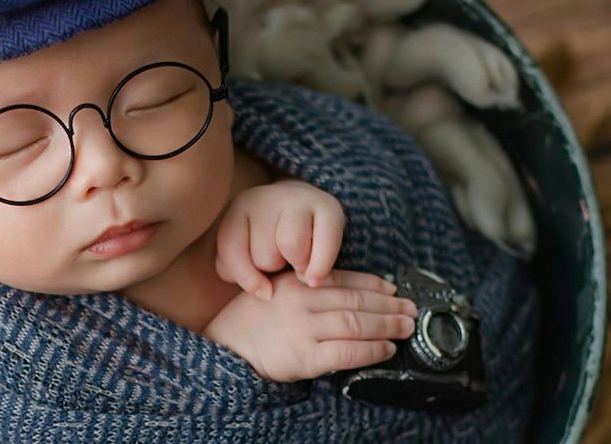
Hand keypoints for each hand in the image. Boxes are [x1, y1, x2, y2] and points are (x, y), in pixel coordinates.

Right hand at [203, 270, 417, 382]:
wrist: (227, 347)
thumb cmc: (252, 320)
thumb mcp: (275, 291)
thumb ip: (305, 287)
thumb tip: (348, 291)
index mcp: (296, 283)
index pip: (343, 279)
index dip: (372, 284)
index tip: (392, 289)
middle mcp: (302, 302)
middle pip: (355, 301)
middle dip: (388, 305)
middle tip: (410, 309)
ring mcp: (304, 330)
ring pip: (356, 324)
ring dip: (386, 325)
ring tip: (405, 327)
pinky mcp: (306, 358)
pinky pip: (347, 353)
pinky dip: (371, 350)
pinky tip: (386, 350)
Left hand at [215, 178, 344, 298]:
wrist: (303, 209)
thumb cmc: (268, 241)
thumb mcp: (244, 254)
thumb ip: (241, 274)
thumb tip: (266, 292)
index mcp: (239, 207)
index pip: (231, 248)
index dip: (244, 277)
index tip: (258, 287)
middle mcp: (266, 196)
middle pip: (264, 255)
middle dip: (272, 268)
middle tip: (279, 260)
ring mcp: (298, 198)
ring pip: (292, 249)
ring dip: (296, 267)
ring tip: (296, 262)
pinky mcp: (329, 207)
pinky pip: (325, 247)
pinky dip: (319, 268)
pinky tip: (314, 277)